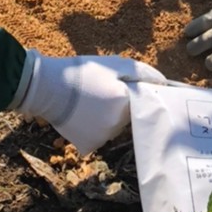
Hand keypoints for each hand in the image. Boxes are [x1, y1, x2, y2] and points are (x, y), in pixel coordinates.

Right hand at [12, 51, 165, 154]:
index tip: (124, 89)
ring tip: (89, 102)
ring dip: (108, 118)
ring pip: (113, 128)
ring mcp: (104, 138)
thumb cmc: (82, 72)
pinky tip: (81, 115)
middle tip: (102, 92)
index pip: (144, 103)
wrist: (47, 88)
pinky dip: (94, 129)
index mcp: (127, 103)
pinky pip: (99, 137)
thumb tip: (164, 83)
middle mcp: (119, 126)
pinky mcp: (89, 146)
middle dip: (120, 105)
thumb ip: (142, 73)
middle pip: (128, 117)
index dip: (134, 95)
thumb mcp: (114, 64)